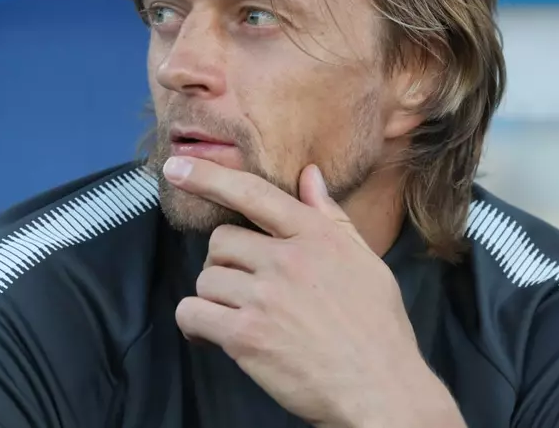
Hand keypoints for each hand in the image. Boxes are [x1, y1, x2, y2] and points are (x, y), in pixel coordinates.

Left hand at [164, 156, 463, 427]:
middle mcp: (287, 259)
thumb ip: (331, 217)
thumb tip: (309, 175)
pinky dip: (195, 324)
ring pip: (207, 279)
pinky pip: (193, 314)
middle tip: (242, 288)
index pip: (253, 193)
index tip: (177, 168)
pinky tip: (211, 335)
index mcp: (316, 236)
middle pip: (222, 241)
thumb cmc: (378, 328)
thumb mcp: (365, 261)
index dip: (210, 176)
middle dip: (225, 263)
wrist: (381, 389)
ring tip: (237, 317)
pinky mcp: (246, 336)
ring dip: (214, 298)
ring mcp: (264, 297)